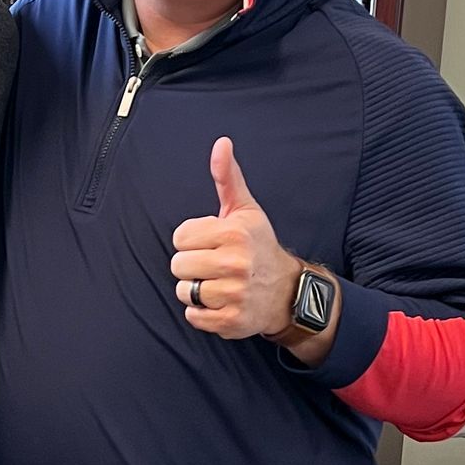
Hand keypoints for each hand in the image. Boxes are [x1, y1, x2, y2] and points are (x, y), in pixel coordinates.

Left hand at [170, 138, 303, 340]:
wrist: (286, 291)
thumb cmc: (259, 247)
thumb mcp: (246, 209)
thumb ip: (228, 177)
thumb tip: (221, 143)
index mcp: (233, 234)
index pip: (179, 237)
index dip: (192, 241)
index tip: (212, 243)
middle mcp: (235, 264)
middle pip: (178, 265)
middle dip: (192, 265)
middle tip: (214, 266)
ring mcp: (233, 294)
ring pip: (184, 292)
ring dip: (196, 290)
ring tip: (218, 284)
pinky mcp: (230, 321)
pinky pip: (193, 317)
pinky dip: (202, 313)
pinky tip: (220, 302)